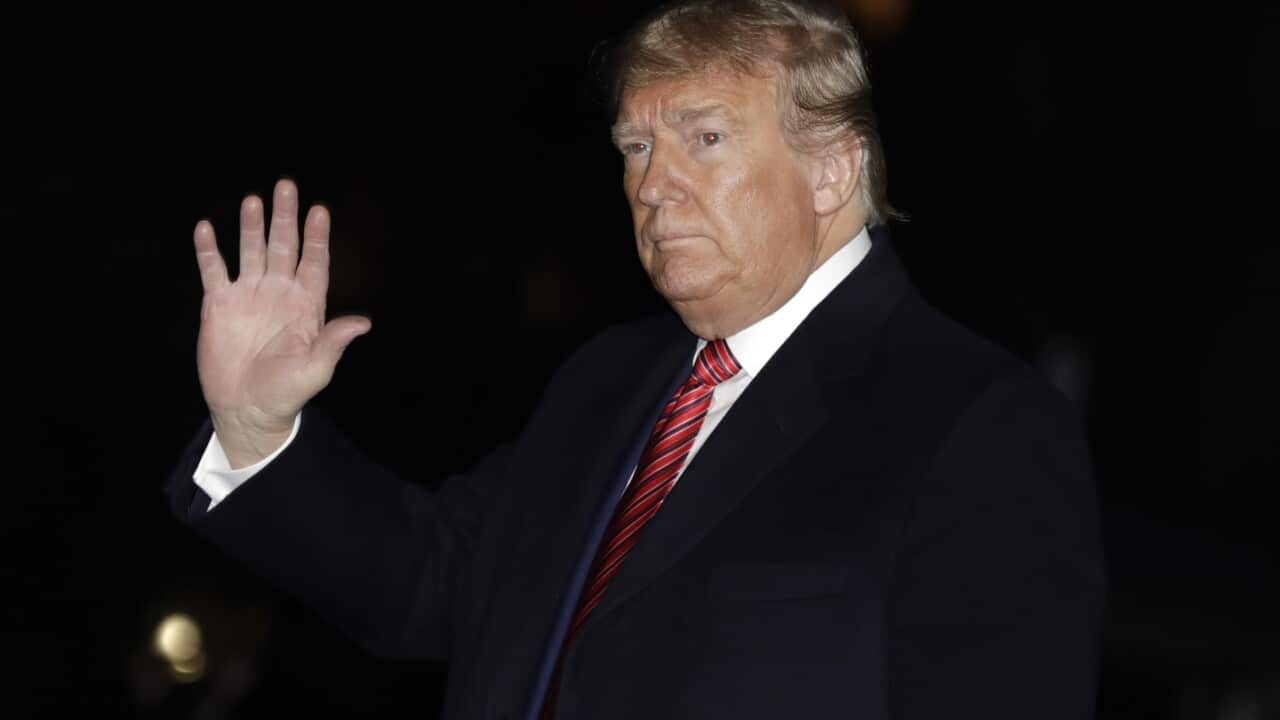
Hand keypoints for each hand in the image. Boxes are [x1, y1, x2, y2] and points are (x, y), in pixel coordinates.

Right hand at [193, 179, 369, 467]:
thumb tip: (363, 322)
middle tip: (286, 186)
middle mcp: (279, 292)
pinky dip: (209, 251)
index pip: (314, 263)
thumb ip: (334, 342)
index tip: (320, 211)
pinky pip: (214, 271)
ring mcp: (248, 295)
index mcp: (306, 305)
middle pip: (283, 247)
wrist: (247, 408)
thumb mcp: (315, 369)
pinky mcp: (219, 304)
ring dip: (251, 227)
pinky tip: (206, 229)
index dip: (317, 238)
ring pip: (250, 252)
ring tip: (253, 201)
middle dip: (285, 218)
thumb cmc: (286, 391)